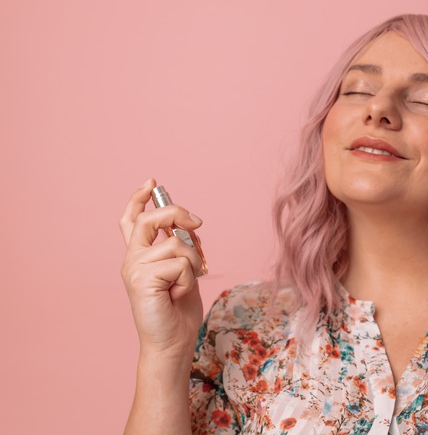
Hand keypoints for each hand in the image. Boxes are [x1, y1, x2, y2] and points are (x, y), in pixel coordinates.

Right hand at [119, 178, 204, 357]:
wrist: (173, 343)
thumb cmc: (180, 311)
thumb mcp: (186, 271)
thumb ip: (182, 248)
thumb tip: (190, 225)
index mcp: (140, 256)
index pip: (131, 221)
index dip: (139, 199)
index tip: (152, 182)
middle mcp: (132, 259)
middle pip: (149, 219)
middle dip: (177, 214)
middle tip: (198, 223)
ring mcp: (133, 269)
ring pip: (176, 244)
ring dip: (193, 263)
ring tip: (185, 285)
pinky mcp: (140, 279)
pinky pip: (179, 263)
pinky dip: (189, 278)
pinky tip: (178, 294)